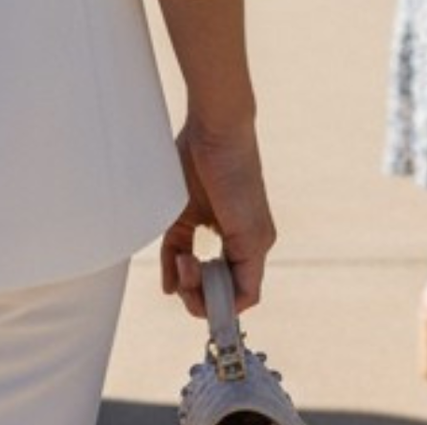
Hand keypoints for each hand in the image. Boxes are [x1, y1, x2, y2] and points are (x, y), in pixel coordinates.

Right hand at [160, 116, 274, 317]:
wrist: (215, 127)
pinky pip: (247, 291)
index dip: (196, 289)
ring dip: (203, 295)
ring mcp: (257, 244)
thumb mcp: (179, 212)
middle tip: (177, 269)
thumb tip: (168, 289)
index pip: (220, 281)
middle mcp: (250, 244)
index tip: (174, 274)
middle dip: (196, 296)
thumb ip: (176, 249)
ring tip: (184, 264)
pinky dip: (221, 297)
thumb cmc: (195, 157)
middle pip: (228, 296)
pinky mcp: (255, 241)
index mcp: (234, 235)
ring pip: (238, 298)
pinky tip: (194, 272)